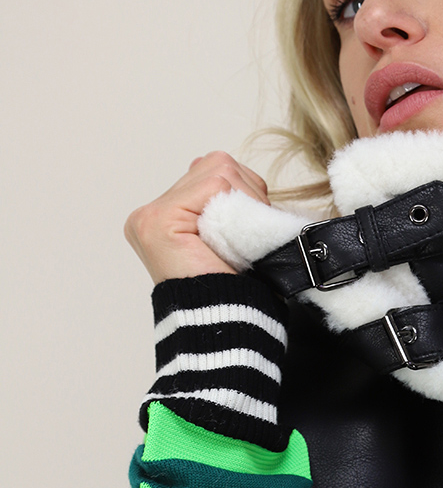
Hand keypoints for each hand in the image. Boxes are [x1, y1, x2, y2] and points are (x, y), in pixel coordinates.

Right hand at [124, 152, 269, 283]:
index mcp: (167, 213)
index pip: (216, 170)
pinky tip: (231, 239)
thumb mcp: (233, 232)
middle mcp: (152, 211)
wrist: (228, 321)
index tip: (245, 230)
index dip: (245, 194)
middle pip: (219, 165)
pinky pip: (215, 187)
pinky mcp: (157, 220)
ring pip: (221, 171)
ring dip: (246, 203)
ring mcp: (150, 215)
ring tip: (236, 241)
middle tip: (244, 237)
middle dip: (247, 195)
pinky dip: (237, 209)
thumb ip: (225, 198)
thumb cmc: (237, 285)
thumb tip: (221, 166)